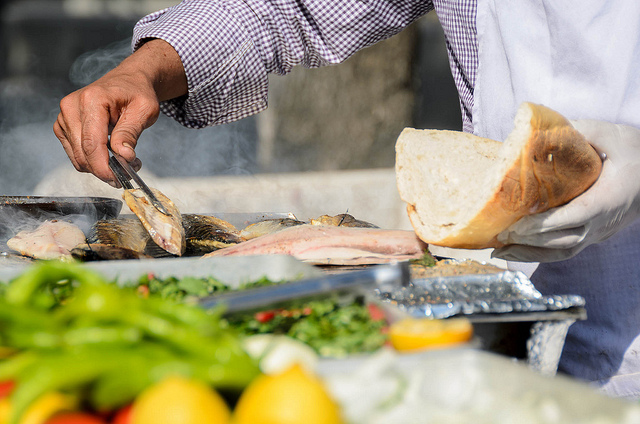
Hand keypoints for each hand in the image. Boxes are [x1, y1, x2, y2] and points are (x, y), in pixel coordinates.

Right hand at [53, 39, 186, 184]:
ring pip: (78, 157)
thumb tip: (123, 156)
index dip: (103, 167)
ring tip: (124, 159)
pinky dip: (92, 160)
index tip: (119, 180)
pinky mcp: (64, 126)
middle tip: (131, 169)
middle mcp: (71, 107)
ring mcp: (64, 116)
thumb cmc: (137, 92)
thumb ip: (130, 133)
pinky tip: (109, 154)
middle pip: (83, 153)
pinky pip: (75, 154)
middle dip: (105, 169)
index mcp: (92, 100)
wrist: (128, 81)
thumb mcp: (145, 110)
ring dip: (100, 166)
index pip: (92, 143)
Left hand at [493, 119, 639, 262]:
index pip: (575, 217)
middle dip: (530, 241)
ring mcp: (599, 232)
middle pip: (564, 239)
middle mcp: (603, 222)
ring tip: (499, 249)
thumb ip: (584, 131)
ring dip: (531, 253)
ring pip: (563, 251)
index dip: (545, 224)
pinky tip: (515, 250)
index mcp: (609, 198)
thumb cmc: (637, 153)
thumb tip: (544, 128)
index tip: (518, 225)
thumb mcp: (614, 135)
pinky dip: (539, 253)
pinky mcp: (593, 235)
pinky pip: (565, 250)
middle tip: (499, 235)